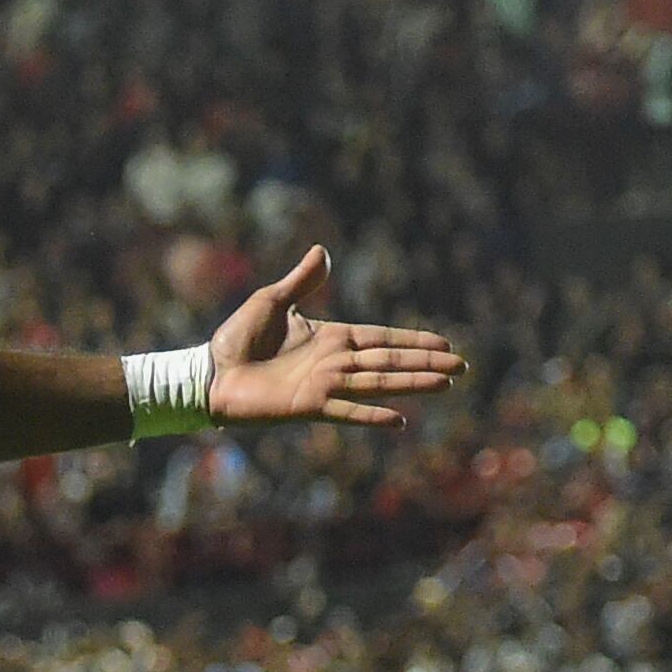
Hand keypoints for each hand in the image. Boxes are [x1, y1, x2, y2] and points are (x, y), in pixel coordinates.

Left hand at [203, 248, 464, 430]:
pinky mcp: (309, 405)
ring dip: (412, 382)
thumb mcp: (271, 301)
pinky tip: (399, 420)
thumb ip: (301, 281)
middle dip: (426, 362)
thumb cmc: (237, 339)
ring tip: (445, 384)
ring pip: (378, 381)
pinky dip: (372, 416)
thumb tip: (322, 251)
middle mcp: (335, 362)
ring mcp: (325, 385)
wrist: (209, 374)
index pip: (383, 337)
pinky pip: (347, 411)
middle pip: (390, 359)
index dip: (414, 340)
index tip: (445, 343)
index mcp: (332, 338)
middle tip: (462, 367)